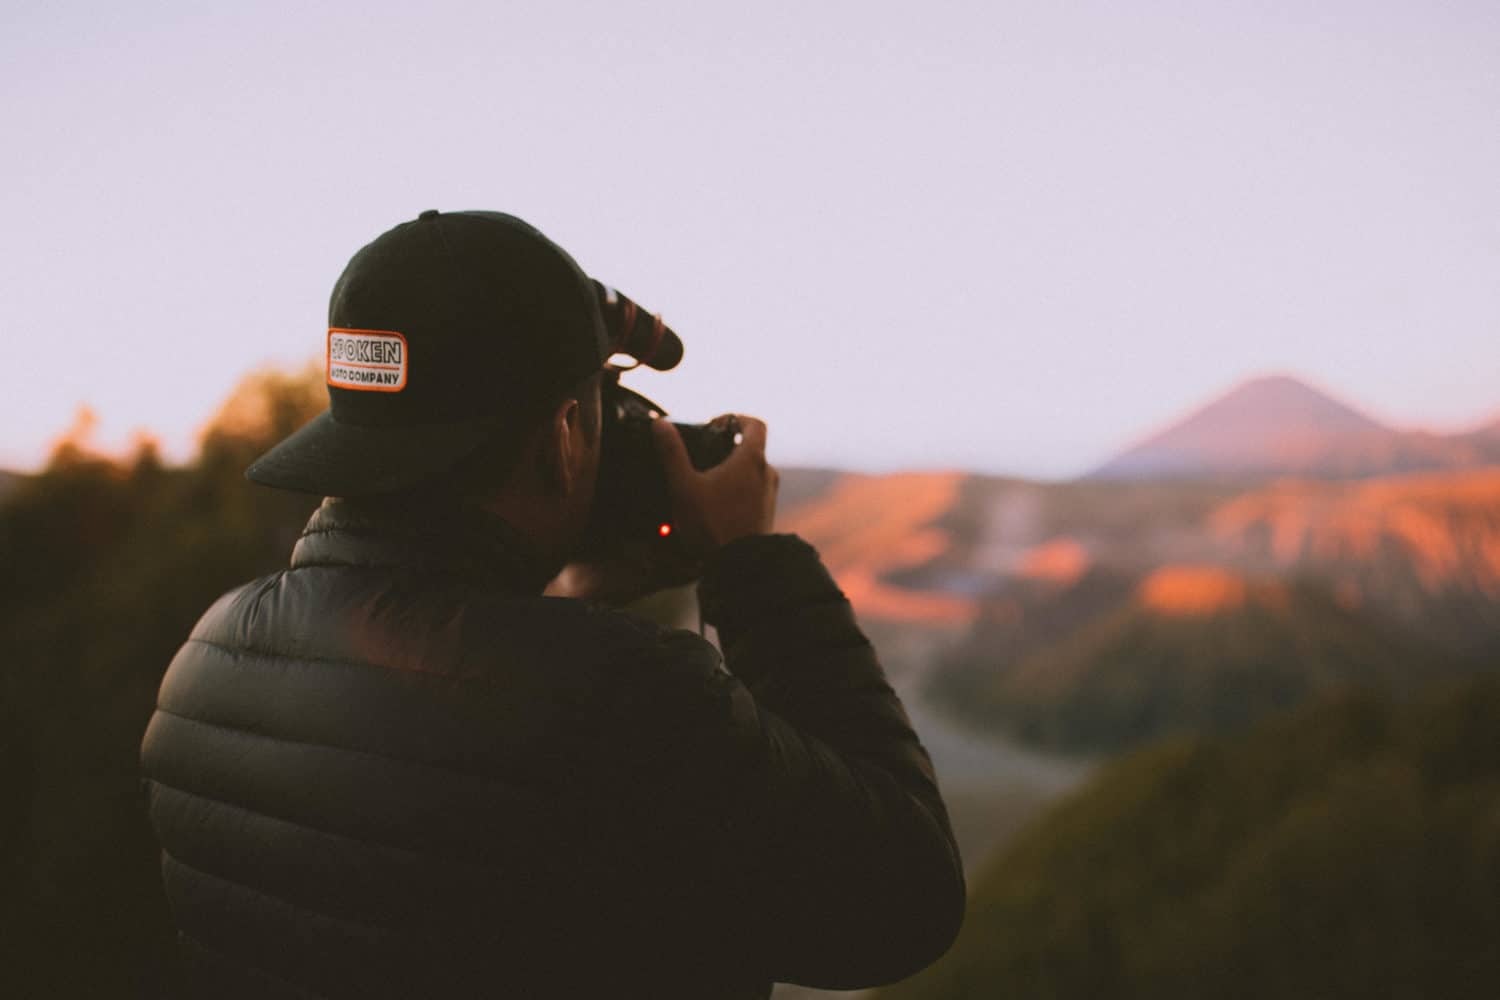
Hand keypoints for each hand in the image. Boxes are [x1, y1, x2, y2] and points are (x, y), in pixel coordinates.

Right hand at [652, 414, 778, 557]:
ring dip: (733, 471)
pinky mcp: (766, 514)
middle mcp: (767, 474)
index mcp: (752, 460)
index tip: (716, 424)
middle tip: (704, 455)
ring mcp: (769, 495)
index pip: (755, 424)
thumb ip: (672, 453)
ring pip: (753, 472)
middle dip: (728, 448)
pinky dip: (738, 491)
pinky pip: (753, 492)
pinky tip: (716, 505)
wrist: (739, 566)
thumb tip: (661, 425)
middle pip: (752, 448)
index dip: (736, 417)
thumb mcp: (684, 486)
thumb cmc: (713, 525)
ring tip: (707, 483)